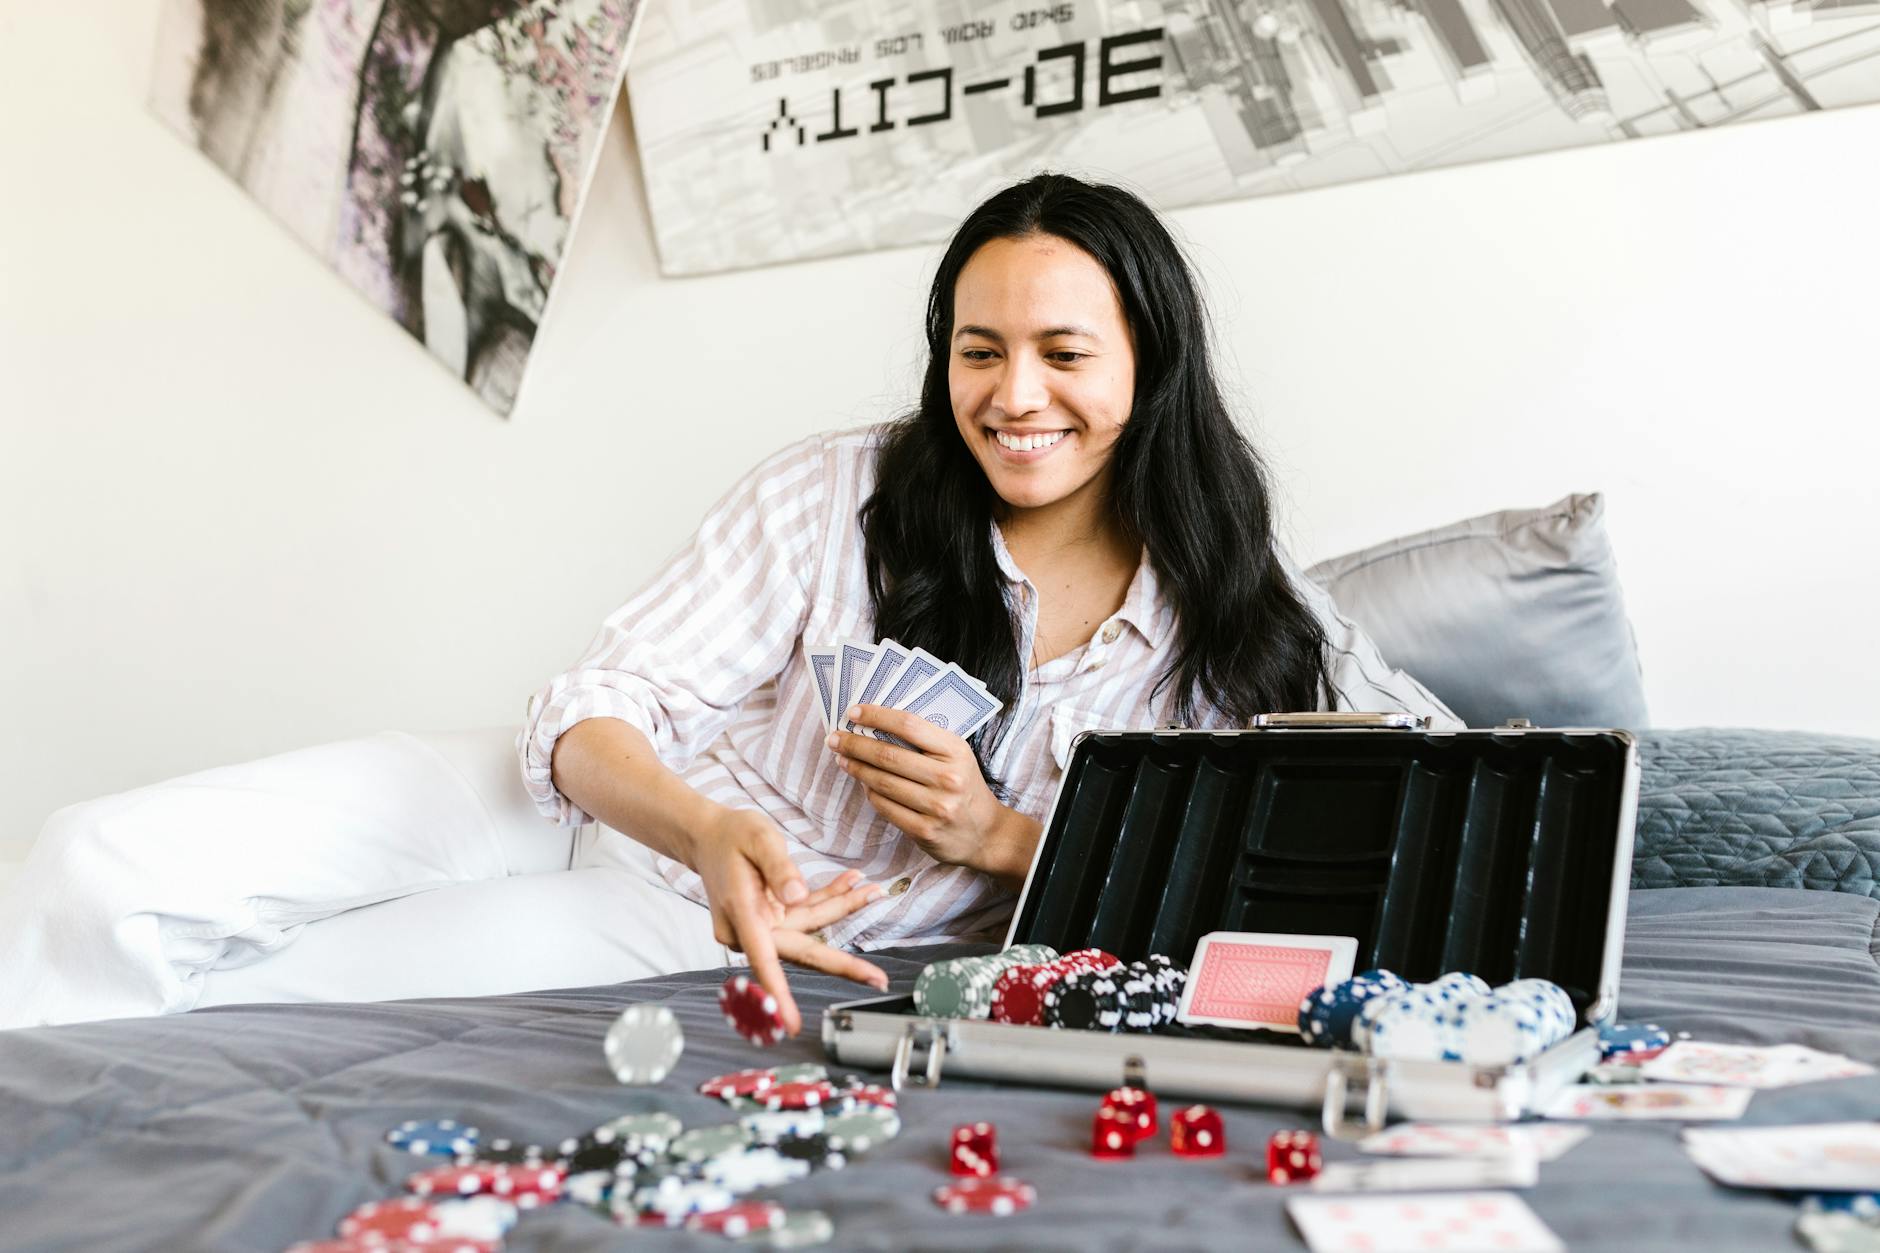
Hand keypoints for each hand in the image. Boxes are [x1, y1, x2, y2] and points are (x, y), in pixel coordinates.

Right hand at [688, 806, 888, 1035]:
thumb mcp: (758, 839)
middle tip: (878, 979)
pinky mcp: (771, 918)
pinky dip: (830, 897)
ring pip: (811, 926)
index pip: (764, 959)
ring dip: (843, 908)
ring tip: (874, 890)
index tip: (791, 1022)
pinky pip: (807, 912)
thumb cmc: (730, 836)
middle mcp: (751, 928)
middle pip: (802, 950)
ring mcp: (762, 926)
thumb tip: (799, 897)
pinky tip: (853, 882)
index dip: (778, 993)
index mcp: (742, 913)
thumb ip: (779, 868)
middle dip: (843, 963)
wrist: (709, 836)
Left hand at [826, 704, 1041, 884]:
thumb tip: (875, 727)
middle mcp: (948, 778)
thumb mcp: (956, 756)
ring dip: (856, 768)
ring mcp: (937, 807)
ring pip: (883, 782)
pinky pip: (885, 808)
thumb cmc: (965, 786)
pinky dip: (869, 793)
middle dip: (855, 744)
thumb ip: (924, 742)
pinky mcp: (925, 831)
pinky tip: (862, 784)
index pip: (908, 725)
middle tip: (834, 738)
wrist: (986, 833)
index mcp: (956, 751)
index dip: (877, 716)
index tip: (854, 712)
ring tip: (842, 759)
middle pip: (889, 755)